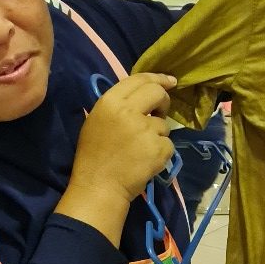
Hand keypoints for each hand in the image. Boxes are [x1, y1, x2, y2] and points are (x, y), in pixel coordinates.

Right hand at [72, 73, 176, 203]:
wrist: (100, 186)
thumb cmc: (95, 154)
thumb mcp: (98, 119)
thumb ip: (120, 104)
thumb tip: (145, 94)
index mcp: (110, 102)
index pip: (139, 79)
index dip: (158, 78)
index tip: (170, 81)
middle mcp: (129, 111)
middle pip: (158, 93)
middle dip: (163, 100)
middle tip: (160, 112)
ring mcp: (146, 130)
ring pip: (164, 124)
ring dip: (157, 134)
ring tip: (140, 148)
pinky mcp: (159, 148)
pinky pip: (168, 144)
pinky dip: (161, 152)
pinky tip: (146, 160)